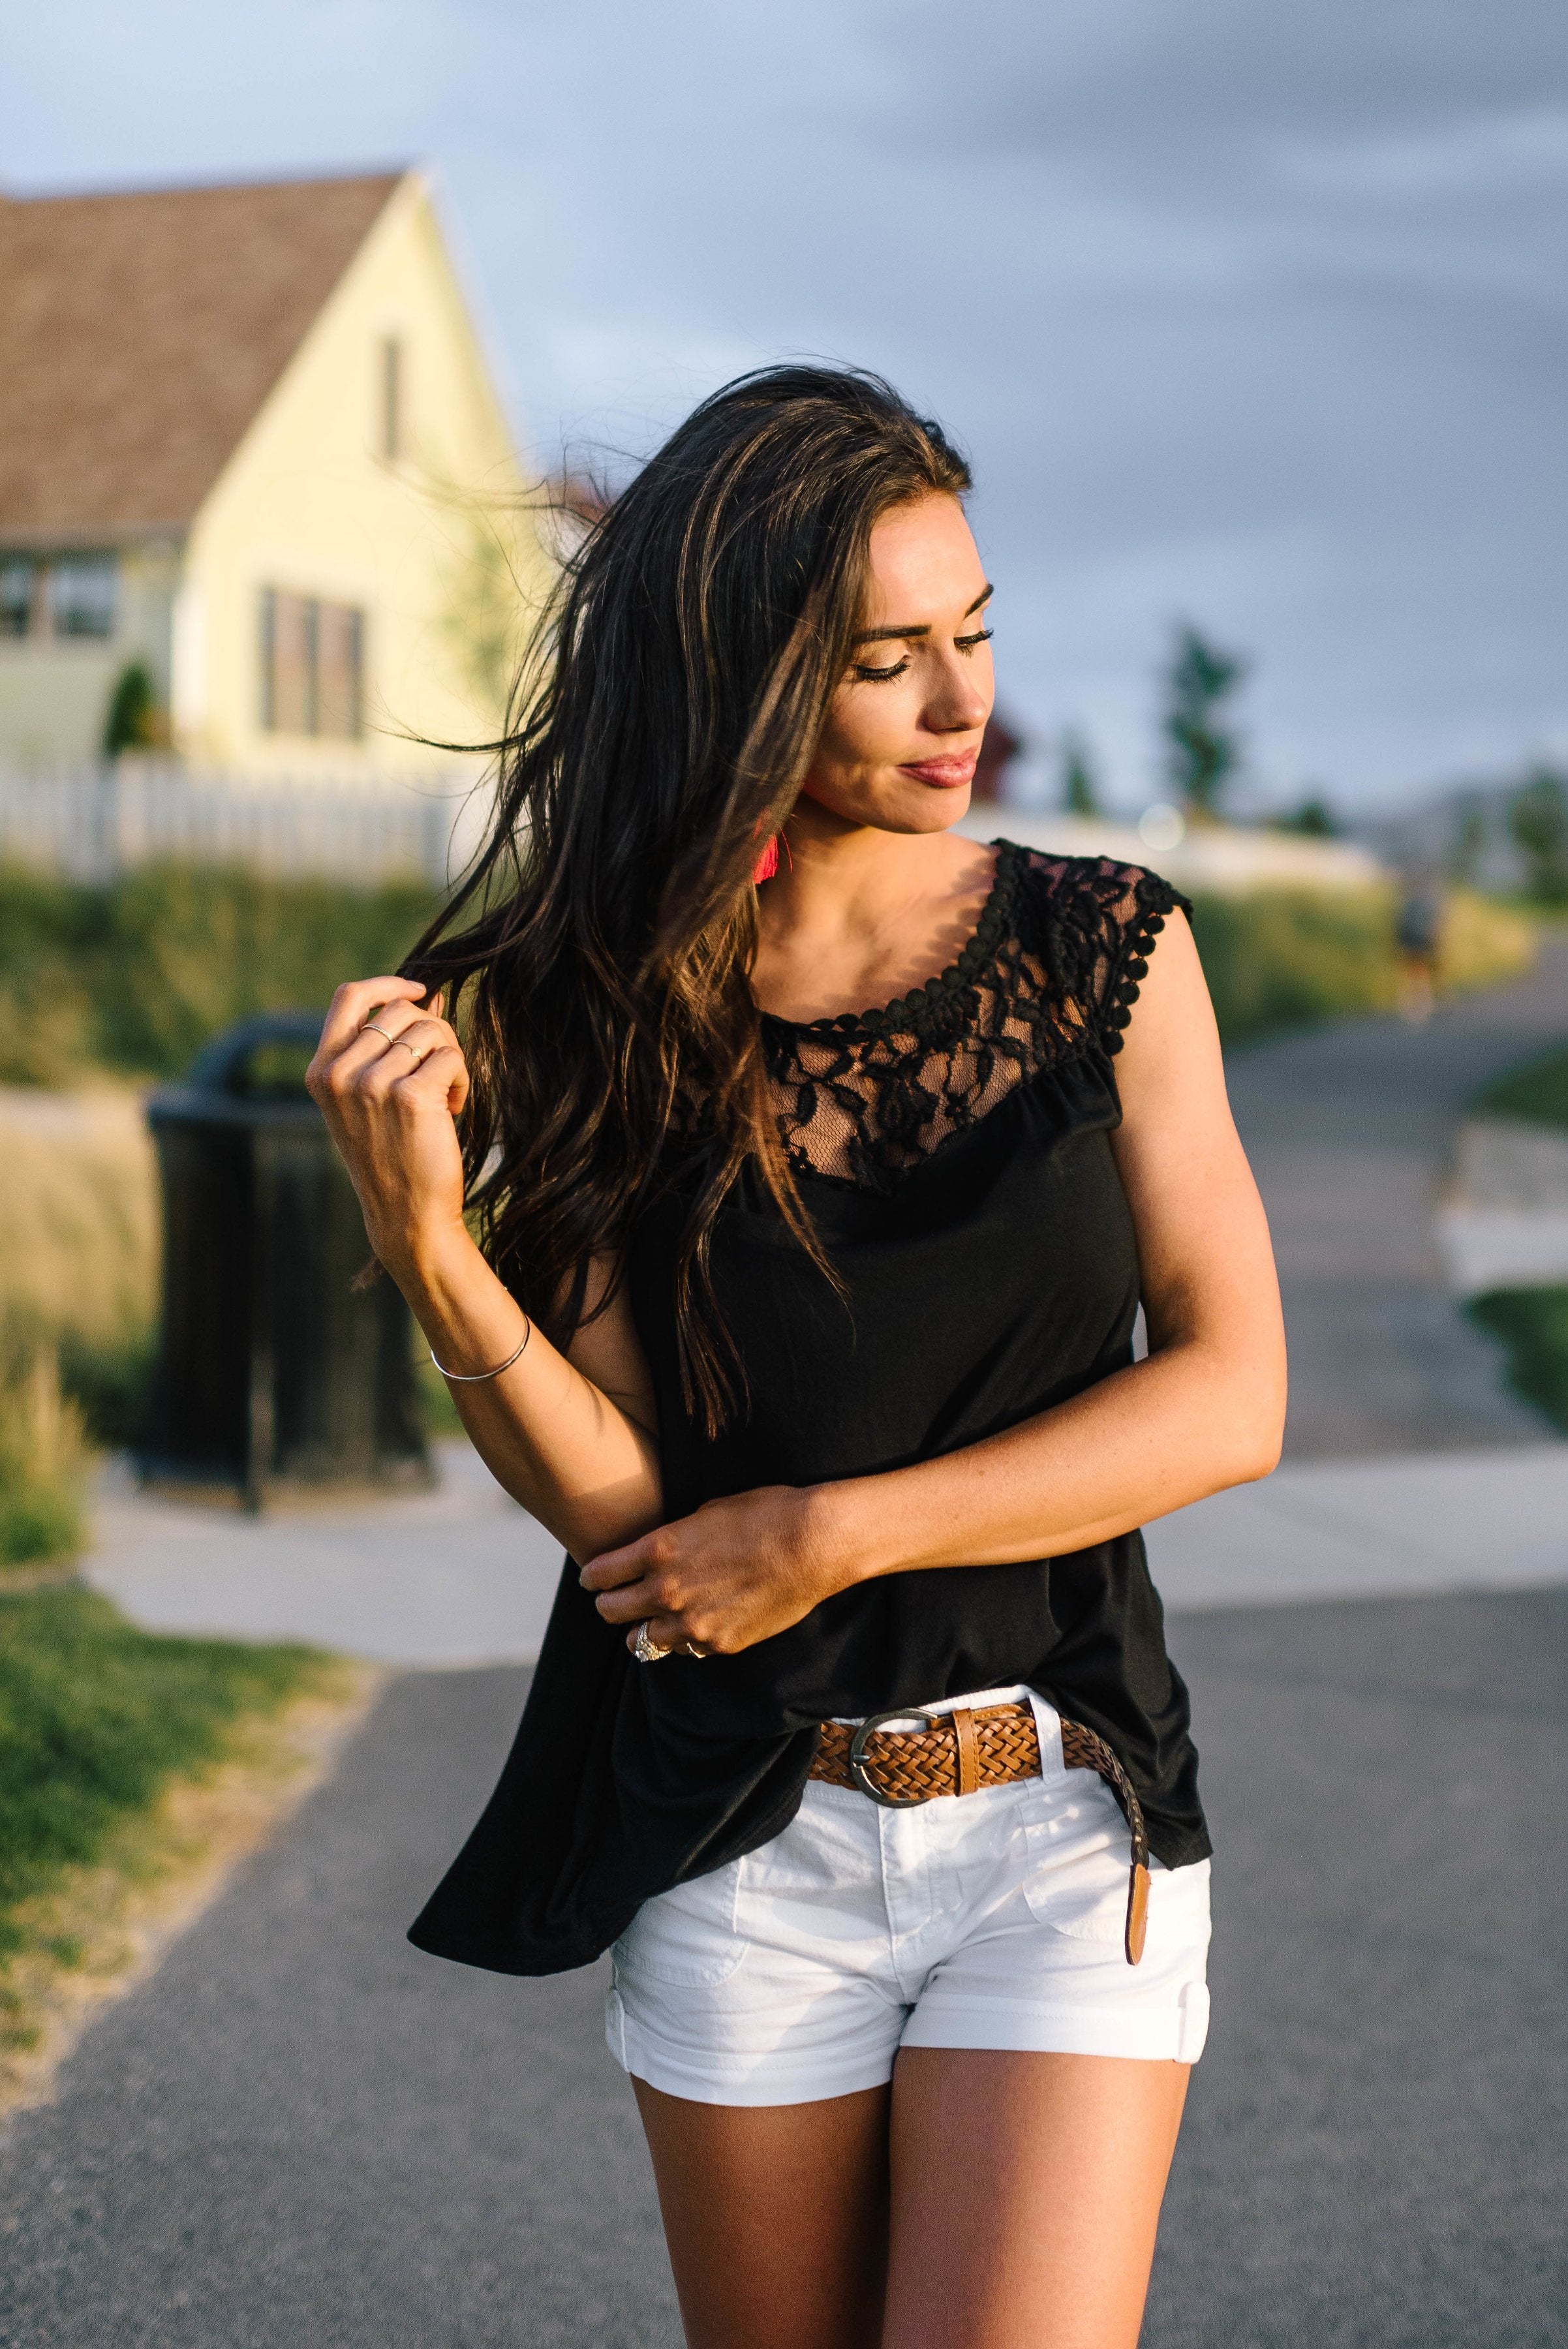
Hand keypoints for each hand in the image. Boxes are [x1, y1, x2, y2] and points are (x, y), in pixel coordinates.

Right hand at [306, 977, 470, 1277]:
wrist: (406, 1215)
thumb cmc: (394, 1156)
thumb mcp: (371, 1099)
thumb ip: (386, 1048)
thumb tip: (428, 996)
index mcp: (322, 1071)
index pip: (350, 997)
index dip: (389, 984)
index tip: (420, 990)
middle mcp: (340, 1073)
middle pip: (401, 1009)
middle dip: (433, 1032)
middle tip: (439, 1071)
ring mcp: (371, 1083)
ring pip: (430, 1029)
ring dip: (449, 1057)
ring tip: (444, 1096)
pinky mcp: (409, 1095)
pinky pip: (451, 1055)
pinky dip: (461, 1079)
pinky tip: (452, 1109)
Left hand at [580, 1485, 849, 1657]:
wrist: (814, 1544)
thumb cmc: (765, 1514)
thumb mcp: (707, 1513)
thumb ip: (673, 1538)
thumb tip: (660, 1551)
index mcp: (659, 1550)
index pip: (600, 1574)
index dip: (593, 1577)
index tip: (594, 1579)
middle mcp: (667, 1591)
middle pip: (610, 1612)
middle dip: (609, 1604)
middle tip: (616, 1599)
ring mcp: (693, 1624)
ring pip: (640, 1642)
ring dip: (642, 1629)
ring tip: (653, 1620)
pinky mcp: (720, 1644)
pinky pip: (684, 1651)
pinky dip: (682, 1641)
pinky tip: (693, 1625)